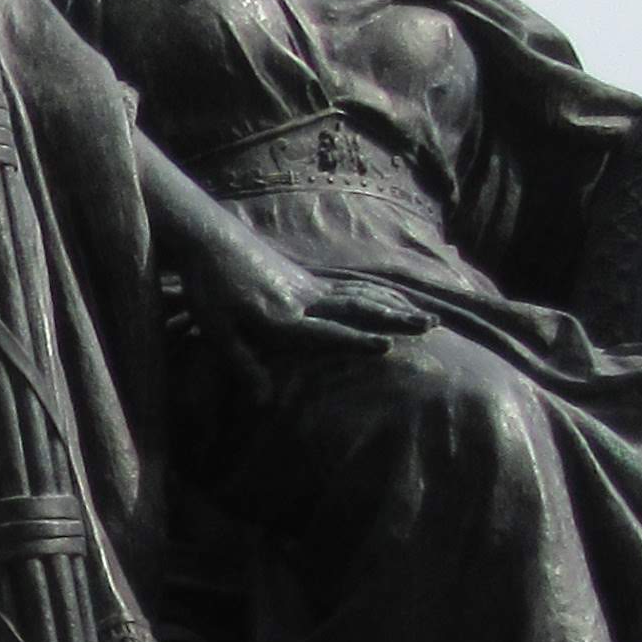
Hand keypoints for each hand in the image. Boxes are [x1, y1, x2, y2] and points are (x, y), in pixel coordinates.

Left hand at [176, 231, 427, 364]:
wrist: (210, 239)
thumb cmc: (209, 288)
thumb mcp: (217, 331)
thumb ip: (244, 365)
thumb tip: (265, 402)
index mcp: (282, 317)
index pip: (325, 331)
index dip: (355, 340)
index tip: (387, 346)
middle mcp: (304, 299)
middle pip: (358, 308)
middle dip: (396, 318)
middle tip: (432, 325)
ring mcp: (309, 286)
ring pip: (361, 296)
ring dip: (396, 306)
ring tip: (429, 315)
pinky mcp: (308, 278)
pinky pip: (351, 287)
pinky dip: (377, 292)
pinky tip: (394, 296)